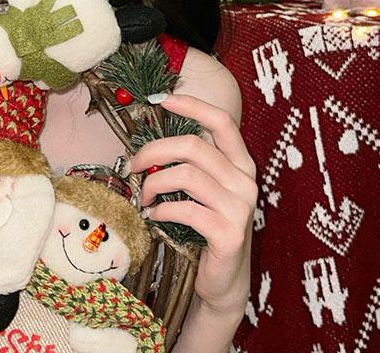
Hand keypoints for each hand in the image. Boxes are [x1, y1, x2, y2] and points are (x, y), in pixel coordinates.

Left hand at [130, 94, 255, 316]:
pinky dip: (162, 209)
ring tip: (144, 196)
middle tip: (134, 165)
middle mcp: (245, 181)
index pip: (222, 122)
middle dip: (155, 150)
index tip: (162, 99)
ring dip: (155, 183)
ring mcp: (240, 208)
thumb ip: (191, 163)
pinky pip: (186, 209)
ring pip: (187, 174)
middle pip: (194, 146)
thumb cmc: (207, 227)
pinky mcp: (229, 234)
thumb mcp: (204, 189)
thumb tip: (151, 142)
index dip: (192, 105)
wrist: (225, 280)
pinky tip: (154, 216)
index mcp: (241, 164)